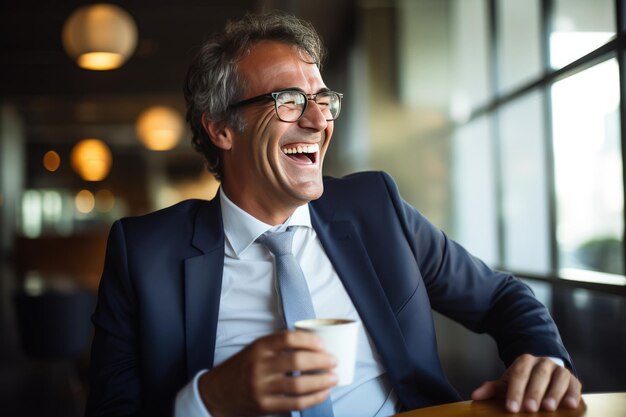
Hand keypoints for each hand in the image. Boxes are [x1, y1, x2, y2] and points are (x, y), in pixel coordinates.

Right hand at [198, 330, 337, 416]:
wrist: (217, 392)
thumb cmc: (242, 367)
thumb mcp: (255, 349)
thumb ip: (278, 345)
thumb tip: (313, 343)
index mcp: (259, 347)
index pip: (289, 338)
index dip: (310, 341)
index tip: (323, 345)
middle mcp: (259, 366)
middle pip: (297, 362)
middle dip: (321, 361)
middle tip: (334, 361)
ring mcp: (261, 388)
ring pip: (299, 385)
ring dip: (321, 382)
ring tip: (333, 378)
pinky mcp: (265, 406)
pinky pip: (295, 403)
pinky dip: (313, 399)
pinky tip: (323, 393)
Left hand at [471, 354, 581, 412]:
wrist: (545, 374)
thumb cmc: (523, 382)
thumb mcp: (507, 383)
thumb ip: (492, 389)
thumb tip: (475, 396)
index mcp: (524, 361)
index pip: (518, 375)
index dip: (514, 391)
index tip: (511, 408)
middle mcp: (543, 363)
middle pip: (538, 376)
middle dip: (533, 393)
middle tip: (529, 409)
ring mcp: (559, 370)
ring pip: (558, 378)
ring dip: (554, 393)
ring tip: (548, 408)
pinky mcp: (573, 380)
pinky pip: (575, 385)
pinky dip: (573, 395)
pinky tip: (570, 405)